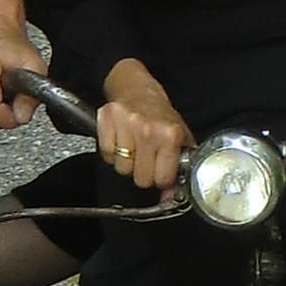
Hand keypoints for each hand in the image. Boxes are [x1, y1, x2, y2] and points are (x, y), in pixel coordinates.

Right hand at [95, 74, 189, 192]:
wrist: (138, 88)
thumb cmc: (160, 114)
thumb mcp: (179, 138)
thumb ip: (178, 168)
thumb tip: (170, 197)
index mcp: (170, 134)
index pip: (162, 179)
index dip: (163, 178)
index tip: (163, 170)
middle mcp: (148, 129)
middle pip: (141, 179)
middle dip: (145, 173)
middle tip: (148, 157)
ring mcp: (125, 124)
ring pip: (122, 169)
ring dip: (128, 162)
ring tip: (135, 146)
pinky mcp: (106, 119)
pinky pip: (106, 155)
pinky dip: (112, 153)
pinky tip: (121, 140)